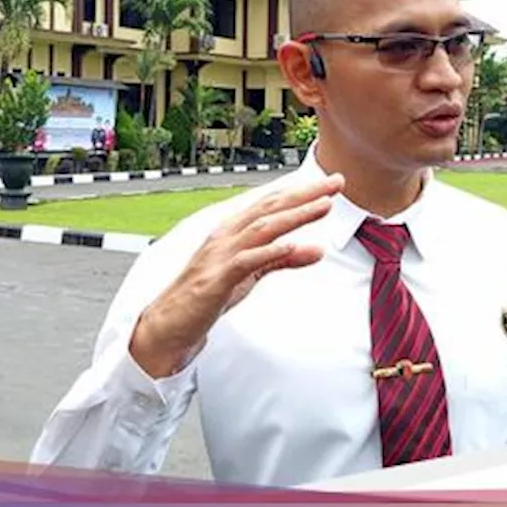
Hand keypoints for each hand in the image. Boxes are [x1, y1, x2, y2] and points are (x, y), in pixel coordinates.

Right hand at [129, 173, 345, 377]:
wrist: (172, 322)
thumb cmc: (210, 293)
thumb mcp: (254, 273)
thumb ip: (284, 259)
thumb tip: (317, 250)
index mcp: (234, 230)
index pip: (272, 204)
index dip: (303, 191)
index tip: (330, 183)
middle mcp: (227, 235)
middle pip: (271, 208)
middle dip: (305, 194)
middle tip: (335, 183)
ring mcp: (221, 255)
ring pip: (262, 228)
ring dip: (295, 215)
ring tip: (323, 207)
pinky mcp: (218, 279)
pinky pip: (246, 261)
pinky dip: (269, 251)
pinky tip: (290, 244)